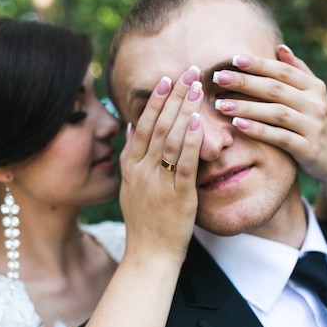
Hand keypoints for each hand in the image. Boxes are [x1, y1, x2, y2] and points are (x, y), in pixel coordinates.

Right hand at [119, 66, 203, 263]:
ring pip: (170, 140)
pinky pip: (184, 165)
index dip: (155, 100)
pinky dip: (190, 142)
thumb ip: (129, 156)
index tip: (166, 78)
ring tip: (196, 88)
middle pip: (157, 126)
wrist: (149, 255)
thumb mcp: (128, 187)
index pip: (143, 125)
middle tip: (188, 71)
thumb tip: (132, 127)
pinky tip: (197, 123)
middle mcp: (142, 171)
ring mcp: (158, 184)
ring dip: (183, 111)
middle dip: (173, 96)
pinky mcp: (178, 197)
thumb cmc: (144, 222)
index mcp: (131, 167)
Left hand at [212, 46, 326, 227]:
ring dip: (246, 107)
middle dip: (245, 82)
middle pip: (275, 89)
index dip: (259, 64)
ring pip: (276, 113)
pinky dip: (258, 130)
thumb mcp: (313, 97)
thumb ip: (298, 72)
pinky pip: (280, 137)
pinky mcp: (308, 149)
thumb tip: (280, 47)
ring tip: (220, 104)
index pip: (283, 71)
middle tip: (218, 78)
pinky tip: (238, 126)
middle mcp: (315, 104)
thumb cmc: (316, 125)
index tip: (234, 59)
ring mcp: (313, 127)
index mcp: (315, 88)